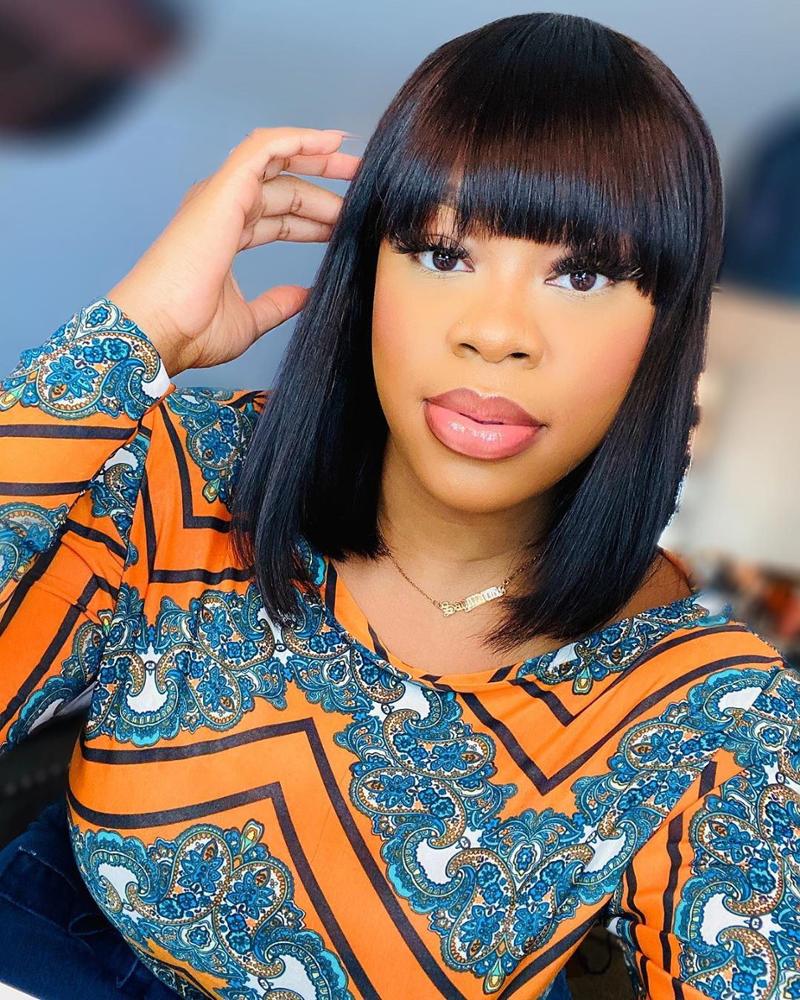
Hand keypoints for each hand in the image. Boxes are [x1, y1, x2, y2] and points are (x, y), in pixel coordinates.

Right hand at [106, 126, 360, 376]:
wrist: (160, 332)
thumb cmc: (190, 331)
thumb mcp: (250, 320)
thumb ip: (277, 304)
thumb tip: (302, 296)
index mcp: (226, 236)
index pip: (278, 216)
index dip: (314, 218)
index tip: (346, 225)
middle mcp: (222, 210)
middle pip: (282, 186)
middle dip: (324, 188)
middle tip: (364, 191)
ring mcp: (221, 197)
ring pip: (276, 161)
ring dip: (316, 158)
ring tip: (355, 164)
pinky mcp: (224, 190)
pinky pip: (264, 148)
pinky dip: (298, 139)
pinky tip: (330, 141)